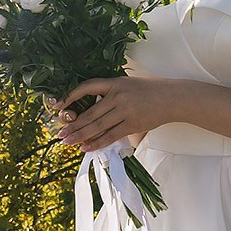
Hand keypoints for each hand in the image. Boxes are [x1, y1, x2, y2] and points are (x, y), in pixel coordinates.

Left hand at [48, 76, 188, 151]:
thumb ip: (110, 93)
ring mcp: (125, 110)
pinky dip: (97, 143)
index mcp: (115, 82)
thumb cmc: (148, 91)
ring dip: (81, 135)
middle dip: (74, 124)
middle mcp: (118, 96)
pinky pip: (111, 136)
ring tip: (68, 142)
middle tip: (60, 134)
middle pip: (90, 112)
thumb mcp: (128, 84)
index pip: (88, 87)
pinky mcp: (133, 124)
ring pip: (98, 126)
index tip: (59, 106)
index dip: (71, 96)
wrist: (172, 98)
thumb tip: (89, 110)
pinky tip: (87, 147)